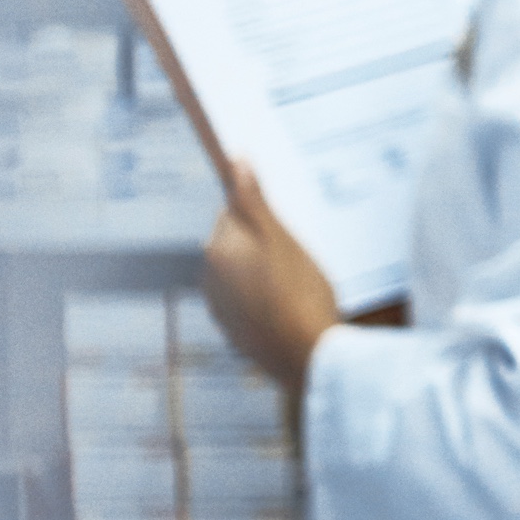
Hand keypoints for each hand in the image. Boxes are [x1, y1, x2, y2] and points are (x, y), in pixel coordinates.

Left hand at [201, 161, 339, 391]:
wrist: (308, 357)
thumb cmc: (299, 294)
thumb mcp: (282, 238)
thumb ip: (253, 200)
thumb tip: (236, 161)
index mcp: (217, 250)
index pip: (233, 212)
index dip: (265, 216)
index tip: (290, 227)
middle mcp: (210, 279)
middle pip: (238, 244)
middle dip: (263, 245)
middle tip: (299, 256)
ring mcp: (221, 309)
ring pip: (244, 275)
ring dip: (265, 274)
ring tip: (300, 284)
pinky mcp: (236, 333)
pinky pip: (250, 304)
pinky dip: (267, 302)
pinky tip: (292, 307)